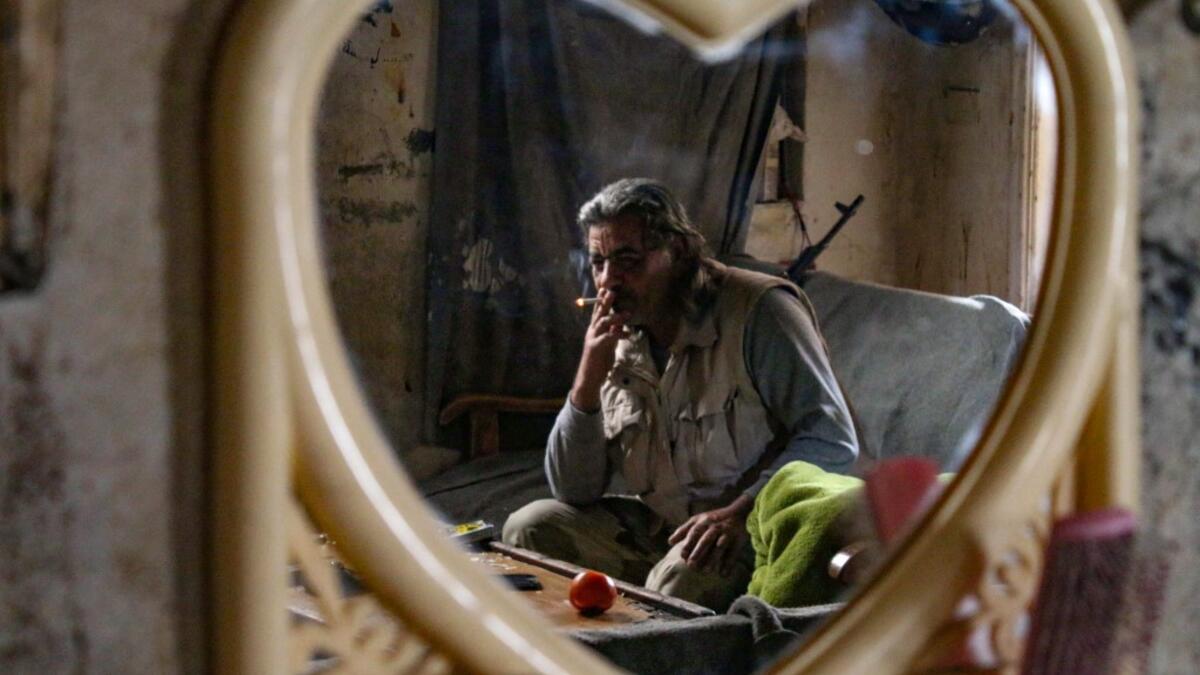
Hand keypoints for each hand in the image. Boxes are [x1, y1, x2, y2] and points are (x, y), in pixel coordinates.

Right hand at [569, 289, 629, 411]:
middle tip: (612, 291)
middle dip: (605, 301)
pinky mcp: (595, 348)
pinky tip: (627, 334)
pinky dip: (618, 334)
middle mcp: (591, 331)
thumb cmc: (599, 361)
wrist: (589, 378)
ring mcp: (592, 339)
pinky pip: (608, 338)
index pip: (597, 311)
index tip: (607, 288)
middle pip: (598, 313)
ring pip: (602, 322)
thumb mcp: (608, 345)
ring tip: (627, 314)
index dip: (601, 300)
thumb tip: (620, 324)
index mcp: (594, 329)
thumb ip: (612, 333)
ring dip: (615, 317)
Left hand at [668, 495, 753, 575]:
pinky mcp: (738, 540)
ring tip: (706, 571)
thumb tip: (670, 542)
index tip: (683, 555)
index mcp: (704, 522)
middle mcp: (715, 526)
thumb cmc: (714, 518)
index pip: (694, 532)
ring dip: (713, 559)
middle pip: (706, 540)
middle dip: (698, 552)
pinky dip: (729, 563)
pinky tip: (723, 574)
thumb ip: (684, 530)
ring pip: (720, 547)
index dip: (688, 544)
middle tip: (691, 565)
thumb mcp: (698, 520)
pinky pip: (734, 552)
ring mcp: (727, 533)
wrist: (739, 513)